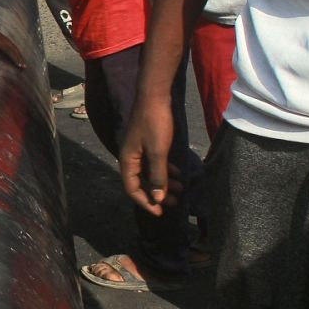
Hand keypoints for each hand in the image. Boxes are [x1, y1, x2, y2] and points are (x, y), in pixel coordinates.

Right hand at [119, 98, 177, 215]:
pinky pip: (155, 163)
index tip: (160, 212)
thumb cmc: (155, 123)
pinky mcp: (149, 142)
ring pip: (150, 173)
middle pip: (142, 182)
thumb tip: (158, 198)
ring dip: (164, 182)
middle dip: (158, 194)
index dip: (145, 202)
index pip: (132, 188)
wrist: (155, 95)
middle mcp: (131, 157)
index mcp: (128, 160)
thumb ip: (158, 176)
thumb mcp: (158, 151)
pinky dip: (166, 170)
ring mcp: (140, 149)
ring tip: (181, 188)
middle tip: (175, 202)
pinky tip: (179, 172)